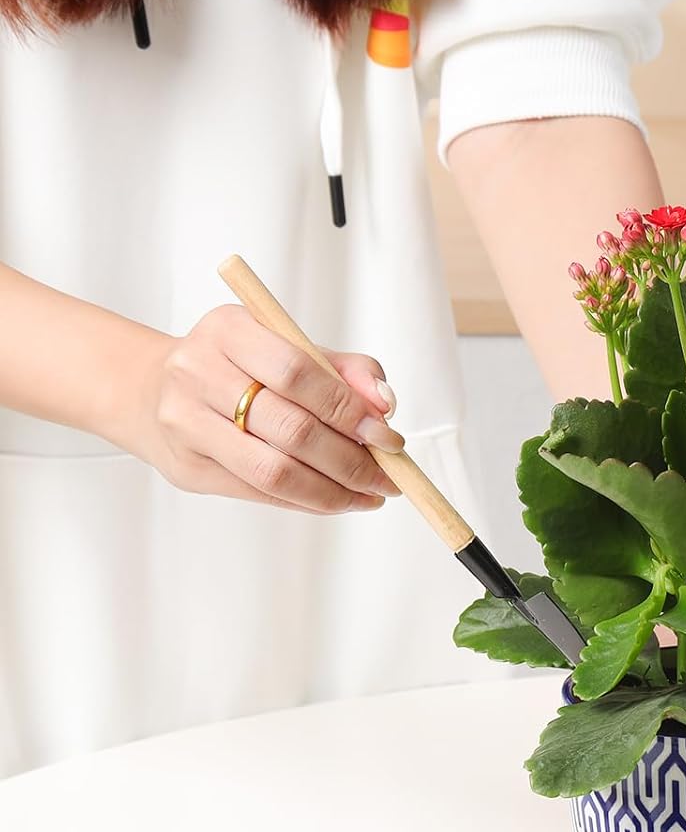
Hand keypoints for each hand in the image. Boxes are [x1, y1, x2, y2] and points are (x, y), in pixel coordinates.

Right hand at [119, 305, 403, 512]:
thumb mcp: (288, 347)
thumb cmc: (239, 367)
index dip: (349, 409)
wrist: (151, 390)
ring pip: (274, 471)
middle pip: (290, 429)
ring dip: (334, 491)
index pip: (297, 372)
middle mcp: (197, 373)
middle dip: (351, 460)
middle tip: (387, 477)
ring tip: (369, 495)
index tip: (389, 437)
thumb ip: (344, 370)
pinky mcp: (188, 469)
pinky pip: (260, 493)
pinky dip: (308, 501)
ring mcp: (185, 424)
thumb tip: (385, 405)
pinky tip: (337, 500)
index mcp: (227, 330)